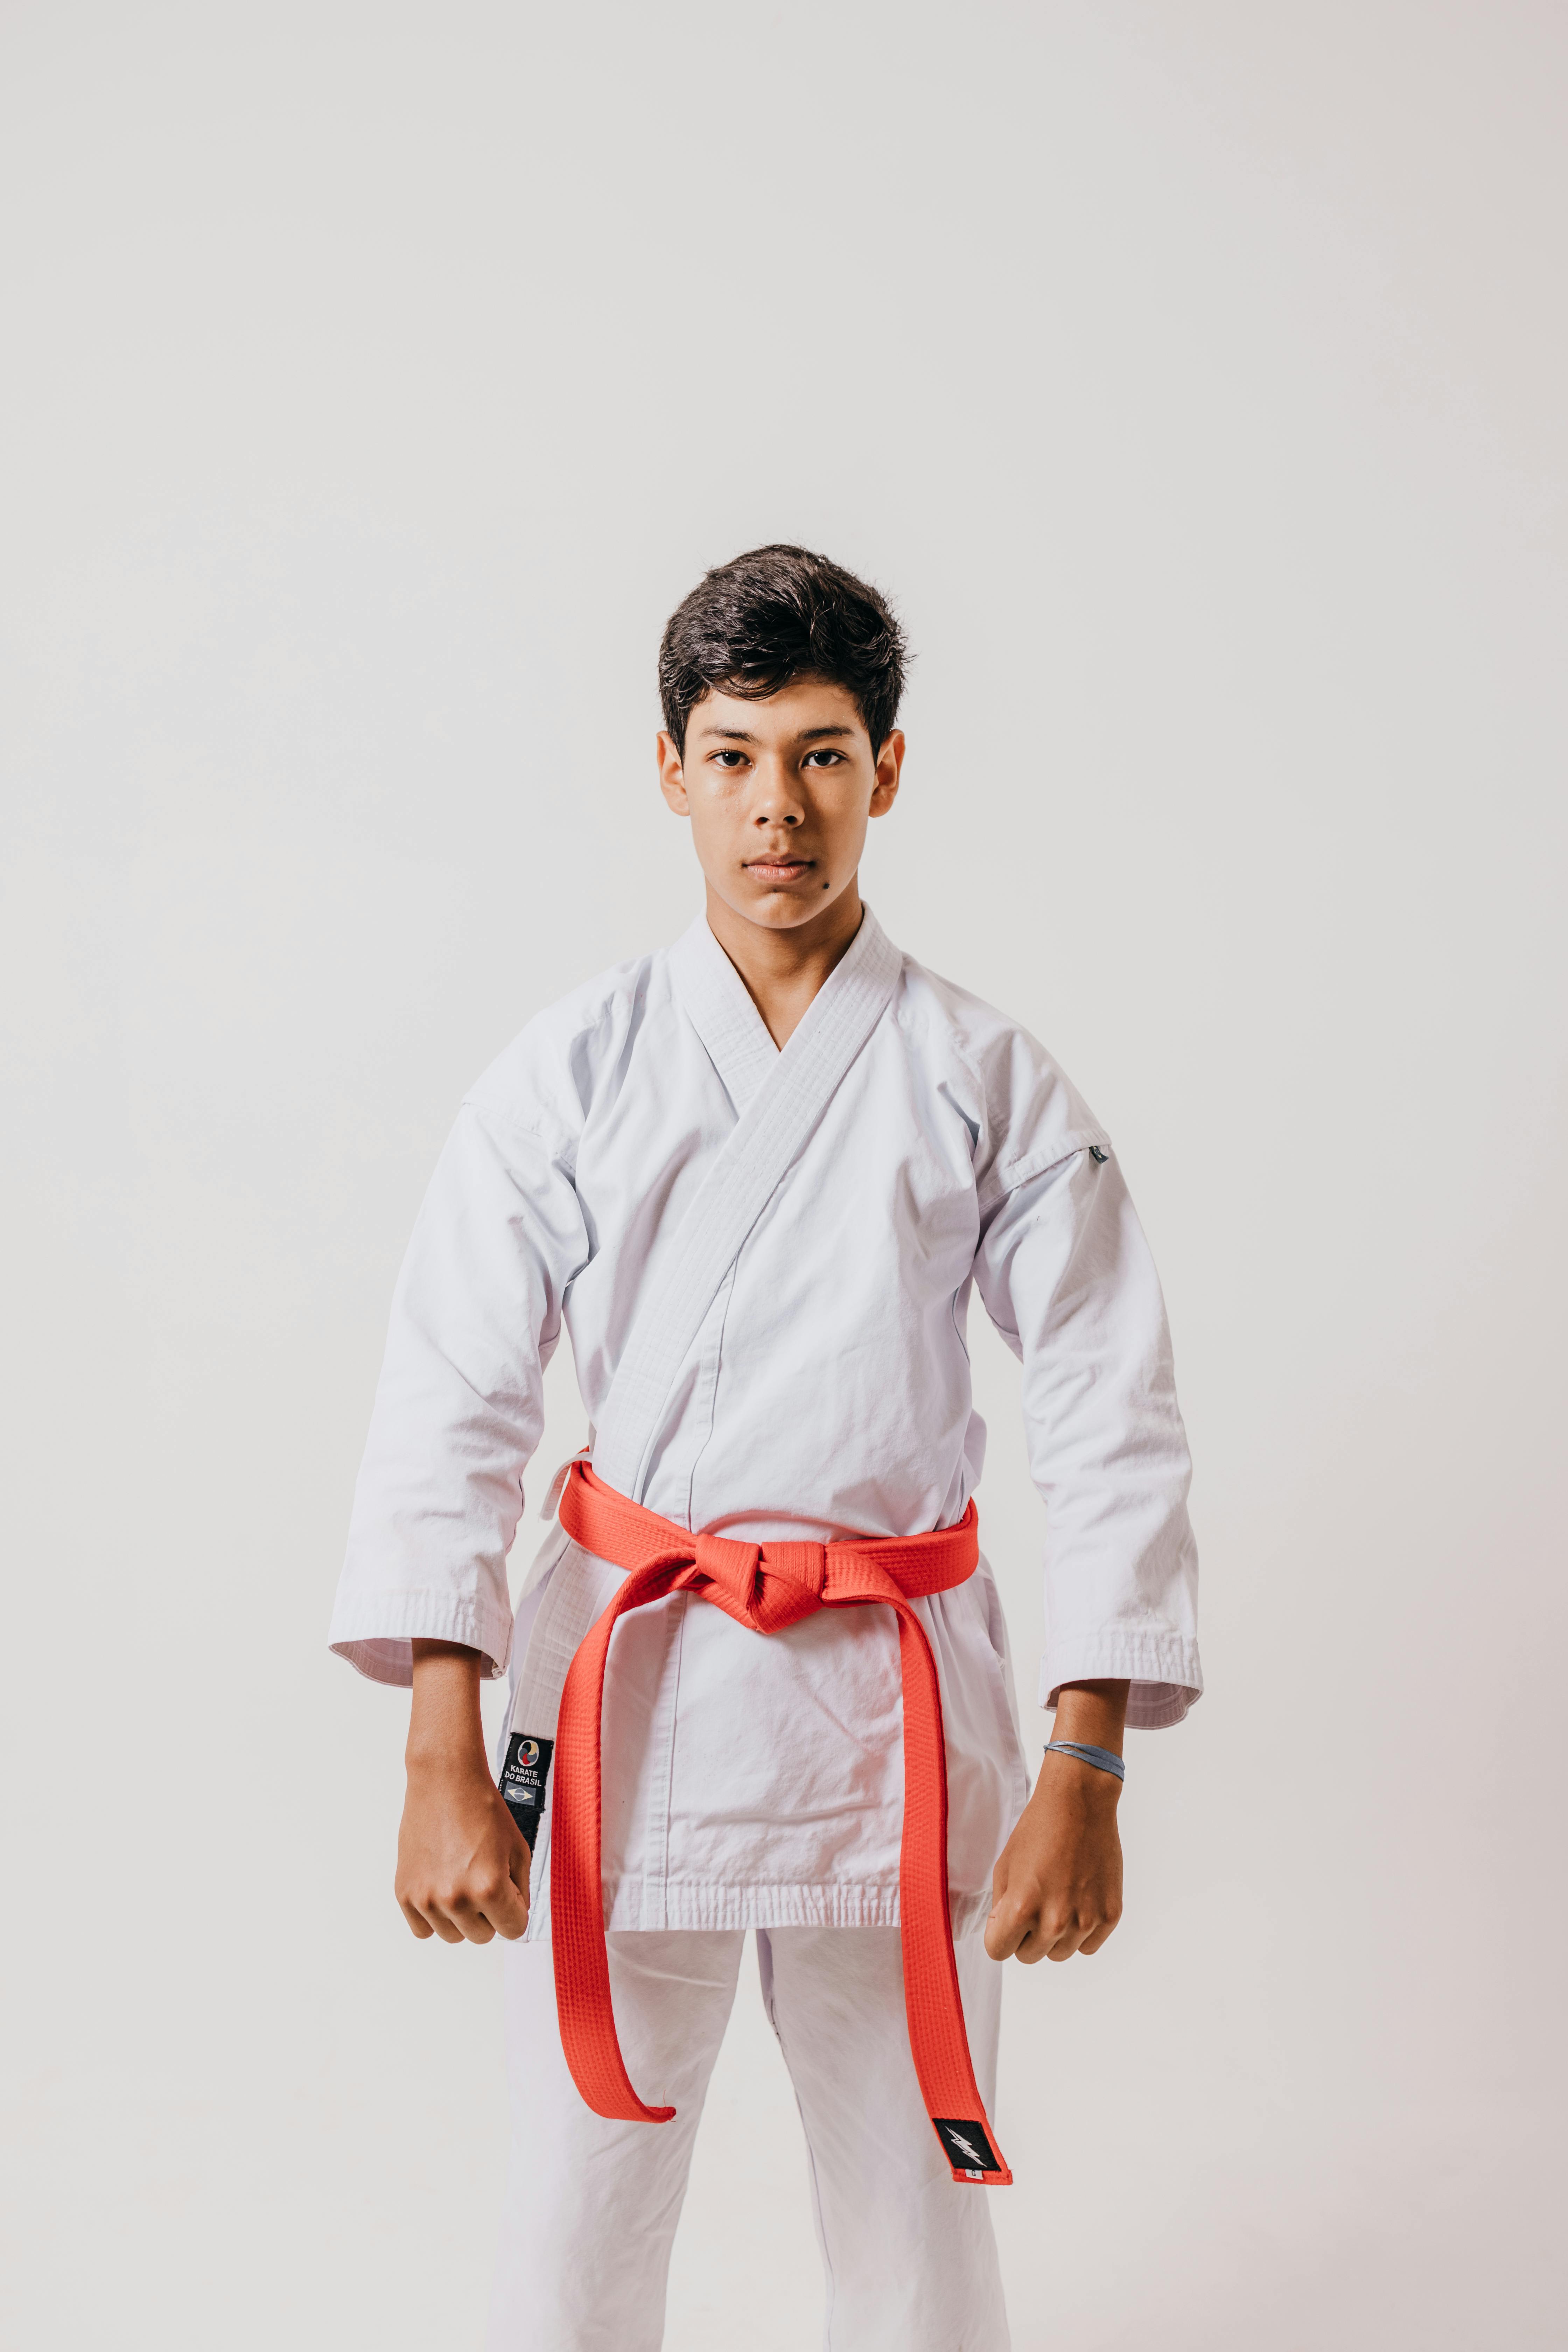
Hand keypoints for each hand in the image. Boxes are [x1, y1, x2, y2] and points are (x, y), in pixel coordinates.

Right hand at [395, 1640, 531, 1944]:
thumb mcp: (518, 1849)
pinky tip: (440, 1887)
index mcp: (489, 1888)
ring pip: (453, 1935)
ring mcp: (427, 1898)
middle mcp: (456, 1898)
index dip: (514, 1910)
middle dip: (489, 1913)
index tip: (509, 1894)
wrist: (445, 1781)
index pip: (512, 1930)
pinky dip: (433, 1916)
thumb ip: (522, 1889)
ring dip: (461, 1916)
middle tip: (483, 1880)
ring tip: (461, 1879)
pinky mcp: (405, 1892)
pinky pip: (423, 1929)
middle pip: (482, 1936)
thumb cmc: (482, 1808)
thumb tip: (517, 1916)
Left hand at [984, 1679, 1127, 1964]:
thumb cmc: (1037, 1830)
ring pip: (1060, 1953)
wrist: (1080, 1803)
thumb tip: (1005, 1934)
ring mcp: (1086, 1920)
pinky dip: (1081, 1930)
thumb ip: (1000, 1908)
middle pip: (1029, 1956)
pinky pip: (1088, 1946)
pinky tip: (1079, 1898)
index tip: (1007, 1915)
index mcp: (1022, 1907)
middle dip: (1026, 1934)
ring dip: (1054, 1934)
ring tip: (1057, 1896)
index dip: (999, 1933)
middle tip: (1035, 1900)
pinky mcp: (1110, 1916)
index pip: (999, 1951)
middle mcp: (1056, 1921)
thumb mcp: (1004, 1866)